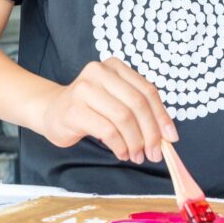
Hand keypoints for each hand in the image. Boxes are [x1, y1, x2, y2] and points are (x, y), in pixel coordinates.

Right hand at [37, 58, 178, 163]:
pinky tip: (122, 153)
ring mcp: (85, 89)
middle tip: (154, 153)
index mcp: (115, 66)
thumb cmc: (90, 108)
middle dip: (151, 133)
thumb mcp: (116, 101)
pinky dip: (120, 146)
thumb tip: (167, 135)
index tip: (171, 138)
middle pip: (138, 104)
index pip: (147, 91)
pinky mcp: (75, 109)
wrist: (52, 111)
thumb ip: (139, 110)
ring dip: (135, 142)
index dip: (162, 116)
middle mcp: (100, 72)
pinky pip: (108, 130)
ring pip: (124, 118)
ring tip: (137, 155)